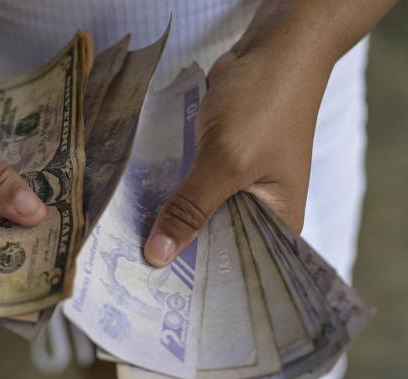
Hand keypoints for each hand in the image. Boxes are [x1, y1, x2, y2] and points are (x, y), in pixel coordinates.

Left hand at [143, 43, 331, 266]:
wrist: (272, 49)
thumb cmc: (264, 106)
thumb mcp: (225, 163)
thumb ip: (191, 208)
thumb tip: (157, 255)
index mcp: (280, 223)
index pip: (239, 268)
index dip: (202, 285)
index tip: (160, 300)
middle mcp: (262, 212)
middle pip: (216, 244)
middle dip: (180, 255)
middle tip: (133, 280)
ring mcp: (240, 186)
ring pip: (201, 215)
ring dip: (171, 224)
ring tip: (127, 253)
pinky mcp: (221, 164)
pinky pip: (192, 188)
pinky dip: (171, 195)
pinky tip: (138, 212)